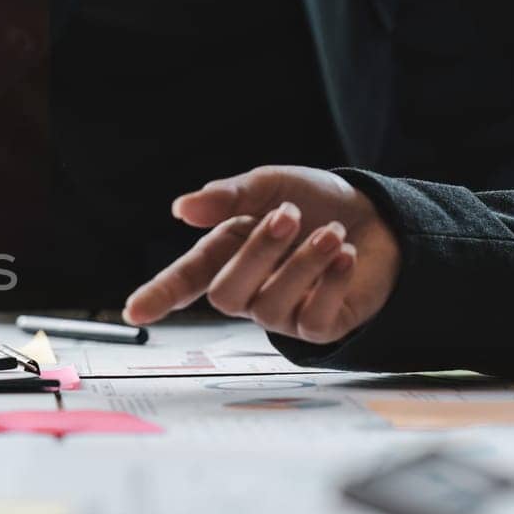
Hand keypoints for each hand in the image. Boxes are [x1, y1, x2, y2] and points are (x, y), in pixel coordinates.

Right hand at [123, 166, 401, 343]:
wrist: (378, 217)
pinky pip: (313, 319)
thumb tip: (182, 208)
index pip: (183, 282)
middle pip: (225, 295)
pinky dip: (330, 282)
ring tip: (333, 233)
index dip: (158, 296)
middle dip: (258, 252)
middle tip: (289, 214)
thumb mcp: (270, 185)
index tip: (134, 310)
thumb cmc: (315, 202)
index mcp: (224, 257)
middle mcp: (246, 292)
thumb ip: (229, 196)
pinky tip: (347, 256)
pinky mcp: (319, 328)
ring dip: (303, 263)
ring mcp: (281, 314)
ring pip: (269, 308)